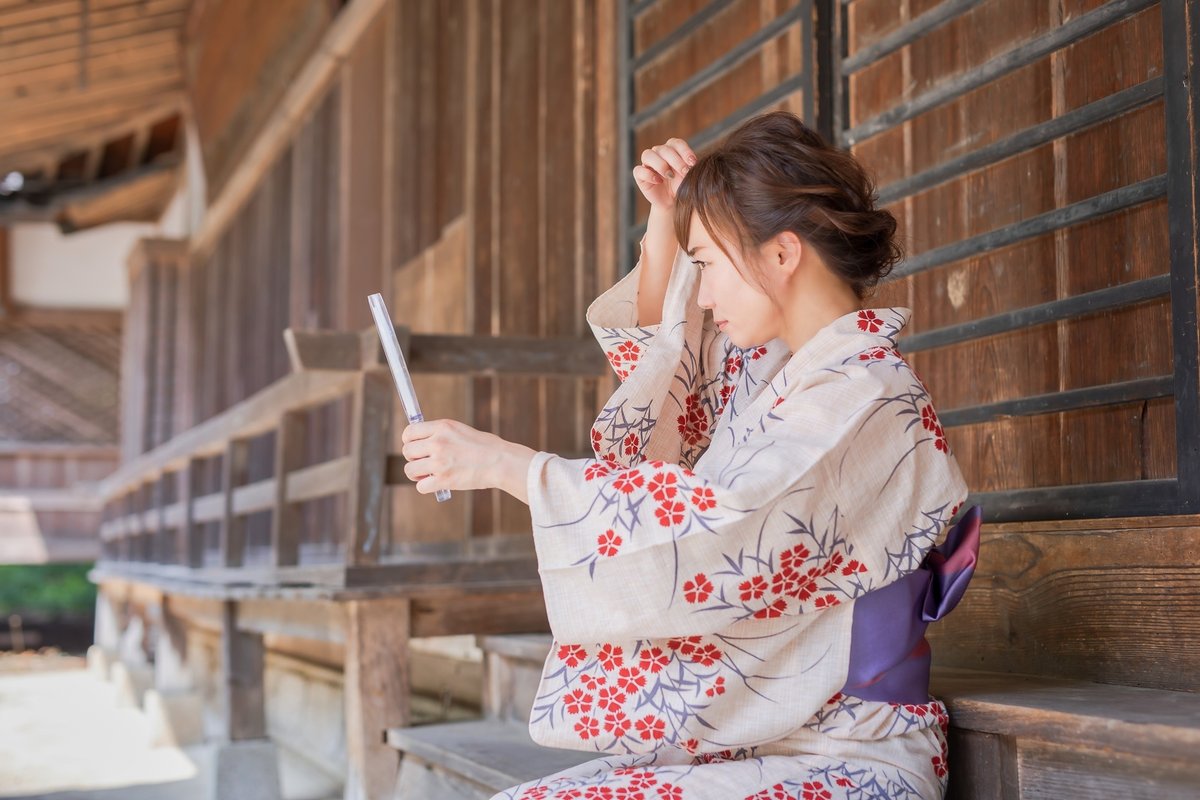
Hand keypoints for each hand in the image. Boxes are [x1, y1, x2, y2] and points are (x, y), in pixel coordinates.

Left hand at [400, 419, 535, 501]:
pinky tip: (437, 483)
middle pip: (407, 452)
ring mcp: (439, 462)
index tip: (415, 447)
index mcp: (442, 427)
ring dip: (417, 474)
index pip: (409, 432)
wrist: (501, 462)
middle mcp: (438, 442)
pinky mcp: (443, 480)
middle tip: (425, 463)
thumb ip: (440, 434)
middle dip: (413, 459)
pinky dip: (426, 487)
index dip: (408, 441)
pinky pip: (420, 486)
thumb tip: (422, 442)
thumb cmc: (485, 447)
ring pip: (410, 470)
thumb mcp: (460, 430)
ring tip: (429, 474)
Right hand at [633, 138, 697, 210]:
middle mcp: (658, 153)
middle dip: (676, 161)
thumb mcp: (688, 177)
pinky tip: (658, 181)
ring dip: (660, 164)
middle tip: (685, 172)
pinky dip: (648, 174)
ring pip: (648, 155)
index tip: (693, 163)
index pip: (676, 143)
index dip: (685, 151)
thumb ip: (689, 168)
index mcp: (671, 149)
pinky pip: (639, 170)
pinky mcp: (639, 175)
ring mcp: (647, 163)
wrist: (671, 201)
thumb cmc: (680, 186)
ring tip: (670, 176)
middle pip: (664, 149)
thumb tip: (691, 165)